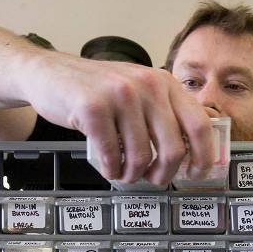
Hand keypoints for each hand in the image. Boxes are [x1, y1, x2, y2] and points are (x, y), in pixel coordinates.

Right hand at [21, 52, 213, 184]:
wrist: (49, 73)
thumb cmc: (97, 89)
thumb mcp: (138, 90)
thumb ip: (164, 112)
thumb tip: (191, 152)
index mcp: (164, 82)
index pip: (199, 124)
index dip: (204, 156)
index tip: (198, 174)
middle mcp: (147, 85)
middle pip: (173, 149)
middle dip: (163, 174)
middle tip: (152, 179)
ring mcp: (120, 95)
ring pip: (141, 157)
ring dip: (132, 174)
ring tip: (123, 172)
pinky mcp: (93, 108)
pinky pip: (112, 156)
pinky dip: (111, 170)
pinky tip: (108, 166)